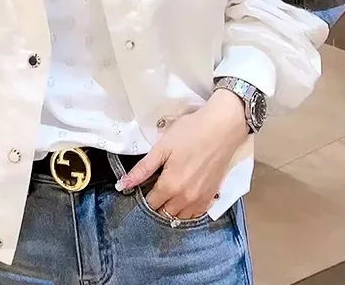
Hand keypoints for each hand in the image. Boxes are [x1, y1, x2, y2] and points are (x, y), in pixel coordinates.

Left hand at [117, 89, 247, 219]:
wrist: (222, 128)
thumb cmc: (190, 132)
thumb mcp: (162, 147)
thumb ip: (142, 169)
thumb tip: (122, 185)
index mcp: (170, 186)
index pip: (151, 204)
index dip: (145, 195)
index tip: (146, 184)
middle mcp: (185, 199)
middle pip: (165, 213)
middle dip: (158, 203)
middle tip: (158, 185)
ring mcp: (200, 200)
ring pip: (180, 216)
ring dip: (172, 208)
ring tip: (171, 190)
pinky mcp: (212, 196)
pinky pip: (196, 214)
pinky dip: (188, 209)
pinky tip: (185, 194)